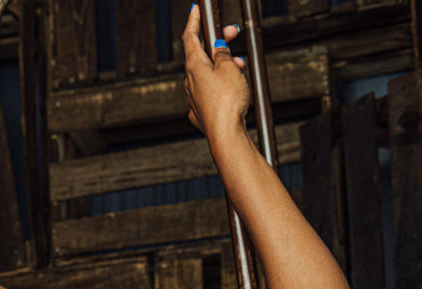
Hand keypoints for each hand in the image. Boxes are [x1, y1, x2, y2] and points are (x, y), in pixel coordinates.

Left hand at [183, 7, 248, 145]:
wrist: (226, 135)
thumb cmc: (227, 103)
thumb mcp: (229, 68)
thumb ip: (223, 54)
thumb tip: (218, 48)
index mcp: (195, 67)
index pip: (190, 37)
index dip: (193, 21)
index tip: (195, 10)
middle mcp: (190, 82)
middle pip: (201, 55)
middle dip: (217, 42)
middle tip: (233, 34)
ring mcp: (194, 99)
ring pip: (207, 74)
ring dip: (222, 65)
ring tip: (240, 65)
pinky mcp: (201, 113)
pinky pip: (209, 92)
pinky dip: (219, 85)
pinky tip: (229, 88)